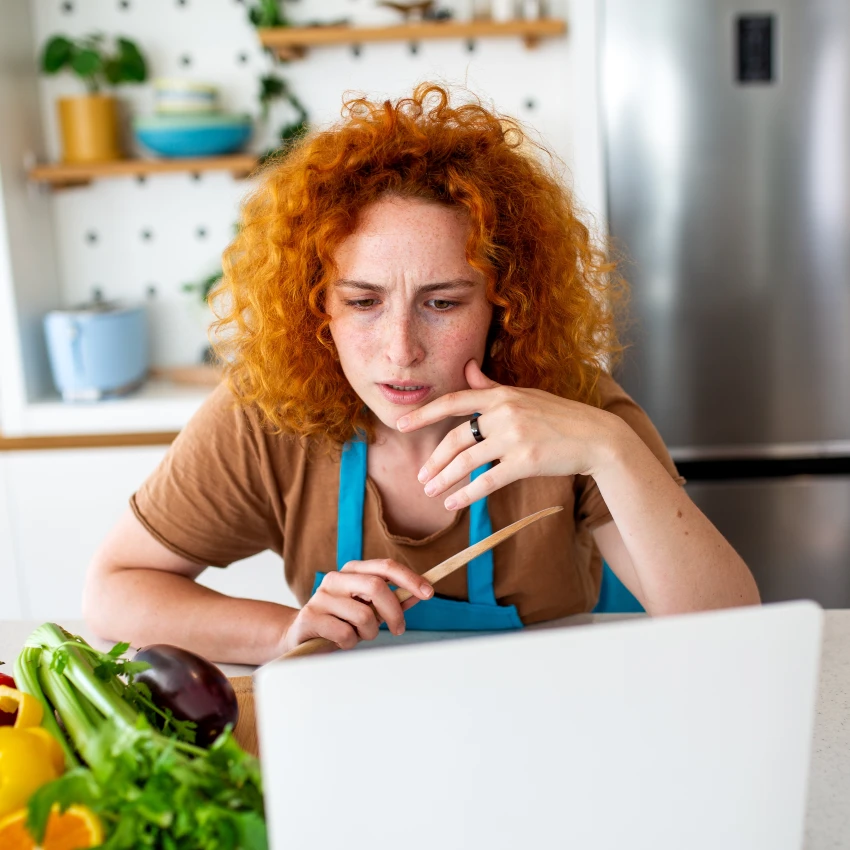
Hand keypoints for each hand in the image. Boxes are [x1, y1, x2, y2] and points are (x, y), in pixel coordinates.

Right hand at [280, 559, 433, 652]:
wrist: (298, 635)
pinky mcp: (311, 617)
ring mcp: (321, 596)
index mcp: (352, 570)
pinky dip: (351, 643)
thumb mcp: (369, 609)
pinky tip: (341, 642)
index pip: (386, 567)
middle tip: (398, 629)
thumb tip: (419, 595)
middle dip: (394, 612)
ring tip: (359, 636)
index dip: (409, 578)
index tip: (429, 593)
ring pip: (364, 615)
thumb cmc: (340, 621)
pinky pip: (346, 633)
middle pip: (376, 587)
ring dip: (369, 633)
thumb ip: (392, 601)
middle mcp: (336, 578)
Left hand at [396, 359, 624, 510]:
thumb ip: (491, 386)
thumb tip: (467, 368)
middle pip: (456, 437)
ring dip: (444, 479)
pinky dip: (466, 494)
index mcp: (502, 395)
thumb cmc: (559, 417)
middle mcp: (505, 412)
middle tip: (421, 476)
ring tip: (430, 492)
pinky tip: (453, 503)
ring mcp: (515, 437)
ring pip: (467, 461)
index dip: (424, 413)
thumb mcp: (525, 396)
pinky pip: (487, 480)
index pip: (454, 401)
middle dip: (434, 459)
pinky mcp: (526, 461)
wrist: (597, 437)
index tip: (401, 424)